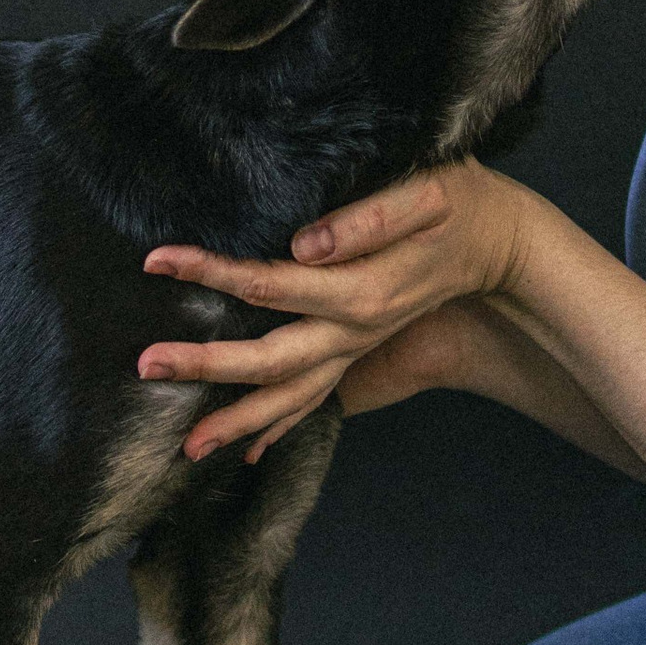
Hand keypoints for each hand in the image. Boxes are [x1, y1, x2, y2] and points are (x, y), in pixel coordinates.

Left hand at [138, 164, 532, 462]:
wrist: (500, 247)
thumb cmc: (459, 207)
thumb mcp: (426, 195)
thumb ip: (367, 220)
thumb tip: (304, 244)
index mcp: (359, 291)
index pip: (268, 282)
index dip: (210, 271)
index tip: (157, 259)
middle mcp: (351, 332)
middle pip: (268, 361)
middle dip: (204, 366)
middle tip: (145, 366)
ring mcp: (354, 351)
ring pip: (289, 398)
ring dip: (237, 422)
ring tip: (185, 449)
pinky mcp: (358, 355)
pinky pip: (313, 402)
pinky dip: (279, 428)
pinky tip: (248, 450)